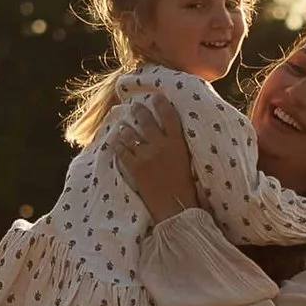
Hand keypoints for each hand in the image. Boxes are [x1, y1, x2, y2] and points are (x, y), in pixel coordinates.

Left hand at [117, 94, 197, 221]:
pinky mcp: (134, 168)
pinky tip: (115, 142)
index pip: (169, 115)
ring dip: (125, 127)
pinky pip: (121, 150)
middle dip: (139, 111)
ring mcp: (146, 156)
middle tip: (135, 106)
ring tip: (123, 125)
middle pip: (146, 121)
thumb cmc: (188, 189)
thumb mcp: (189, 162)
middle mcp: (161, 145)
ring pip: (131, 133)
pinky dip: (118, 145)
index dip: (161, 104)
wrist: (176, 209)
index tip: (156, 97)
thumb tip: (173, 136)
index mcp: (178, 143)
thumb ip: (179, 146)